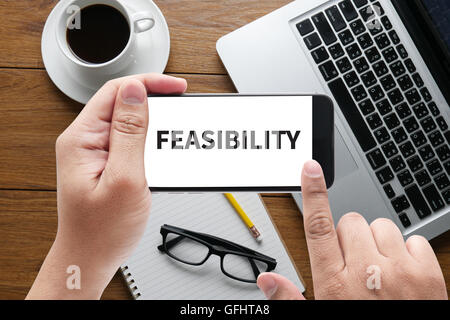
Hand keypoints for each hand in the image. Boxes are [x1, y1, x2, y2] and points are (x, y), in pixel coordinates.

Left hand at [27, 73, 186, 298]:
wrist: (91, 258)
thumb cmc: (101, 230)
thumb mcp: (124, 178)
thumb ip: (130, 133)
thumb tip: (135, 92)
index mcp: (82, 139)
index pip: (116, 92)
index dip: (149, 84)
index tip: (176, 88)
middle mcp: (86, 141)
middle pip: (123, 103)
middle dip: (155, 101)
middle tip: (180, 108)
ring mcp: (96, 153)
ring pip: (129, 123)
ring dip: (154, 123)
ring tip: (175, 130)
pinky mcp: (107, 164)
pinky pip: (130, 142)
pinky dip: (150, 141)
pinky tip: (162, 149)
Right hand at [257, 160, 446, 299]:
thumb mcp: (319, 317)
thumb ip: (290, 298)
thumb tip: (266, 280)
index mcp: (334, 283)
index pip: (317, 227)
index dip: (313, 193)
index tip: (310, 169)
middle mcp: (365, 272)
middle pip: (350, 222)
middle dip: (350, 236)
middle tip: (354, 262)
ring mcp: (398, 271)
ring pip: (381, 226)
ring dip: (378, 241)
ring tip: (379, 268)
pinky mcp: (426, 273)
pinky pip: (413, 239)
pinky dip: (408, 251)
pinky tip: (402, 272)